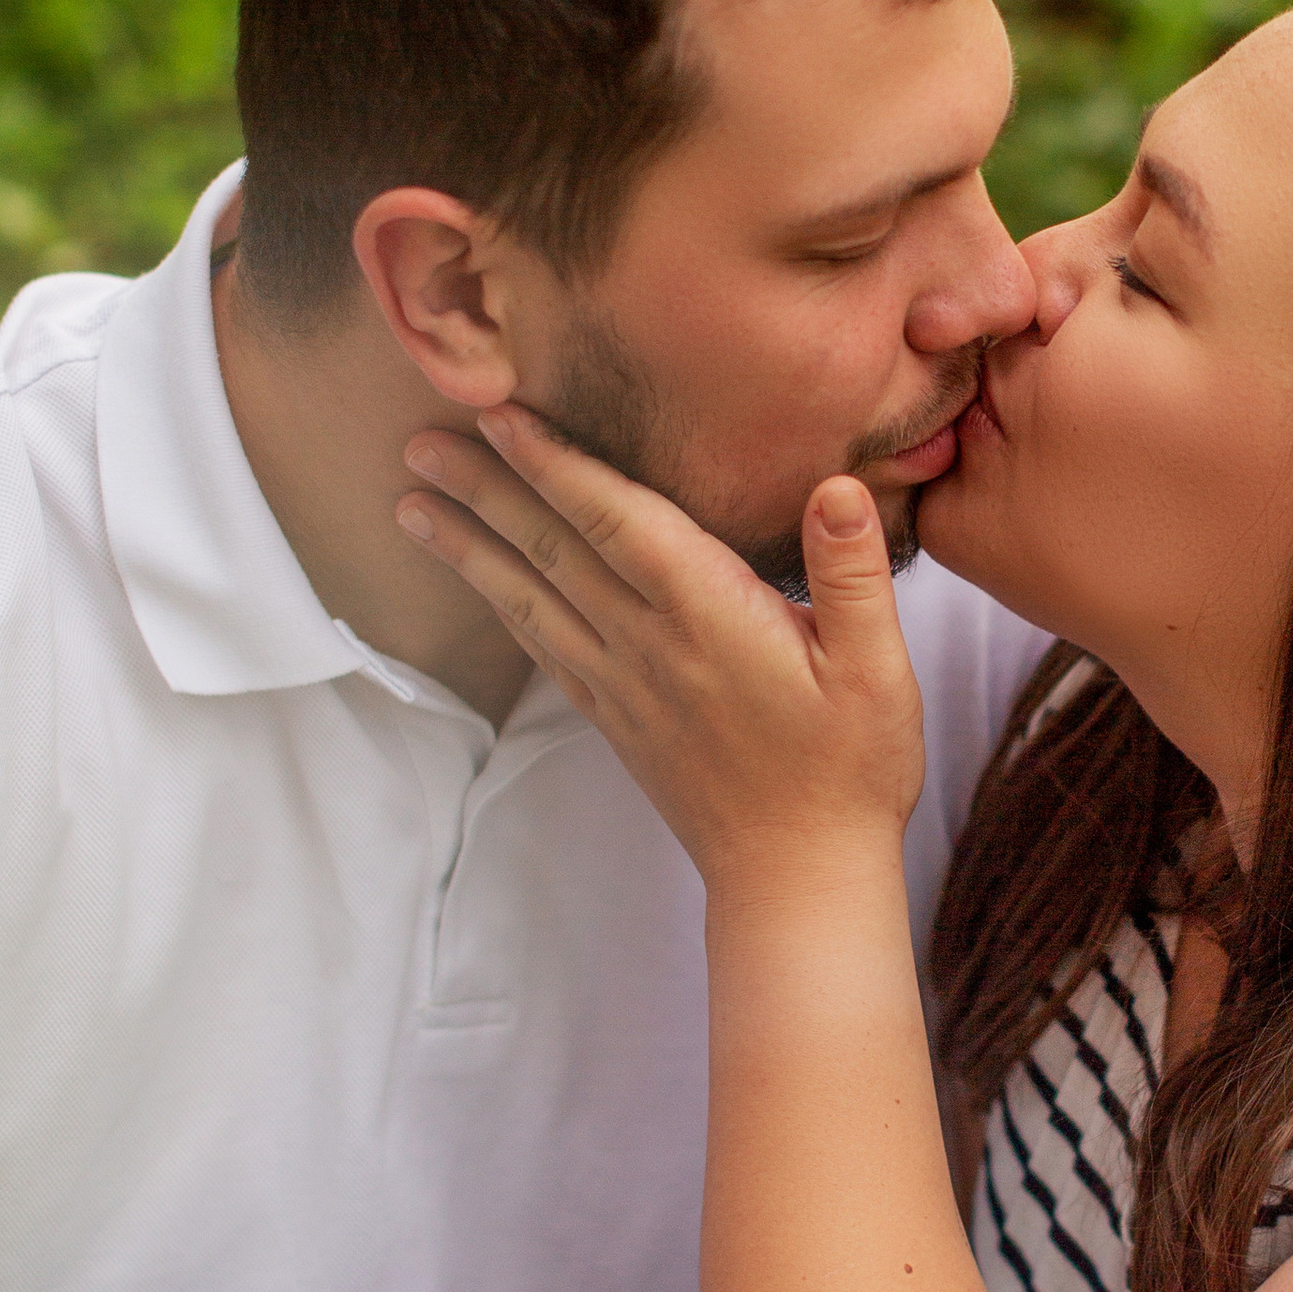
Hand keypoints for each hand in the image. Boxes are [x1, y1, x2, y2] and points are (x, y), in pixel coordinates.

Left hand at [396, 412, 925, 886]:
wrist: (798, 876)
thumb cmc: (850, 768)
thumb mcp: (880, 668)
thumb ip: (854, 572)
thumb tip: (834, 486)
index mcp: (711, 618)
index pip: (618, 522)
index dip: (557, 464)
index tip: (502, 415)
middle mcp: (650, 646)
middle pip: (553, 552)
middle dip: (485, 490)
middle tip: (422, 441)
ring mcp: (624, 686)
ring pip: (531, 600)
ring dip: (469, 547)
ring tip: (412, 504)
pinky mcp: (617, 718)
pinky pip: (545, 649)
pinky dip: (503, 606)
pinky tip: (478, 583)